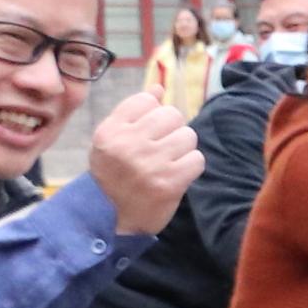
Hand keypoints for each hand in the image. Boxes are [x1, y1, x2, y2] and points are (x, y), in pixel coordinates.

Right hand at [87, 92, 205, 234]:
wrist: (112, 220)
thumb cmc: (114, 176)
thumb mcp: (111, 142)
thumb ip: (133, 113)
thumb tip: (159, 87)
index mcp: (110, 131)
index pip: (146, 100)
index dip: (154, 113)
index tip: (148, 132)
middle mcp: (128, 144)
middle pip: (172, 115)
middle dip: (172, 130)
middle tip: (161, 149)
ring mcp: (149, 163)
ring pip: (188, 135)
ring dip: (183, 149)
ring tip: (168, 163)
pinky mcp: (169, 182)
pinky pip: (197, 159)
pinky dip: (191, 167)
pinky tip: (176, 175)